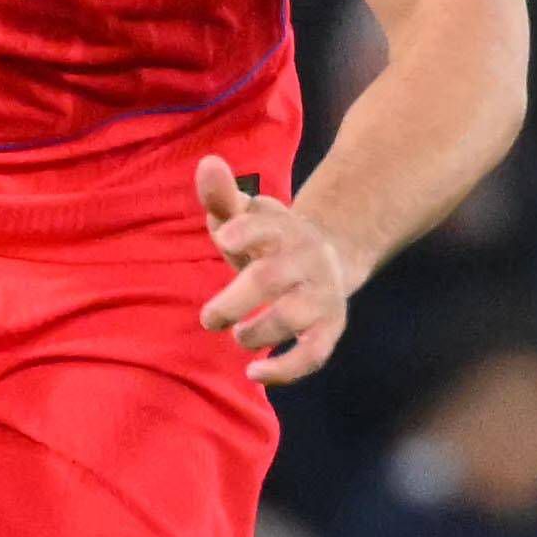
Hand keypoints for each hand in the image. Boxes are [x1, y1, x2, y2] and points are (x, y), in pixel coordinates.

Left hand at [196, 157, 360, 386]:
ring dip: (260, 332)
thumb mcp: (246, 213)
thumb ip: (222, 195)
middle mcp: (305, 259)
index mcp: (282, 228)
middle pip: (271, 279)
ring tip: (238, 337)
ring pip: (293, 317)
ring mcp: (320, 295)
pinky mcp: (328, 327)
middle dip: (237, 300)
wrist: (329, 255)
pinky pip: (314, 354)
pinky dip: (286, 370)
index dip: (244, 232)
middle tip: (209, 318)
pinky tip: (254, 374)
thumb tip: (207, 163)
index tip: (223, 239)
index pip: (264, 226)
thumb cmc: (269, 238)